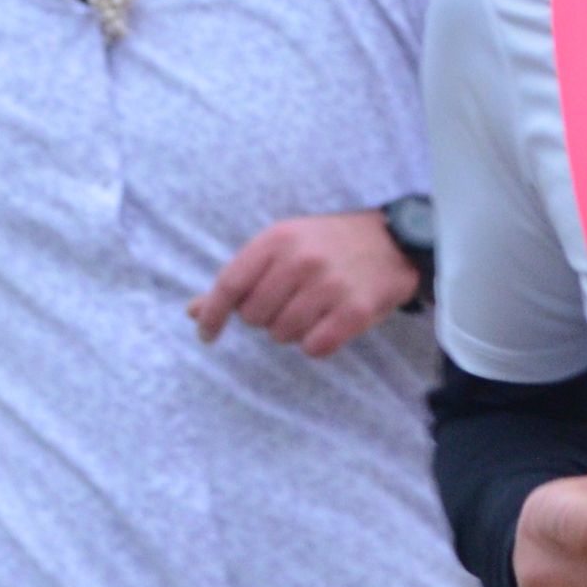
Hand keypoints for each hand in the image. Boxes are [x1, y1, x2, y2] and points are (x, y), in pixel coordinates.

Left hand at [188, 212, 420, 358]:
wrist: (393, 240)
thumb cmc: (327, 245)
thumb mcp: (281, 246)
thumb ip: (240, 277)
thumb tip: (193, 312)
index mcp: (277, 238)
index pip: (230, 284)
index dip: (212, 314)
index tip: (207, 334)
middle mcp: (301, 260)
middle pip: (254, 316)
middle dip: (264, 318)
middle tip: (287, 303)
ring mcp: (330, 285)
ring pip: (282, 334)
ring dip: (291, 331)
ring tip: (311, 310)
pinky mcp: (356, 310)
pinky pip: (314, 348)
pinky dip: (315, 344)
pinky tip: (327, 325)